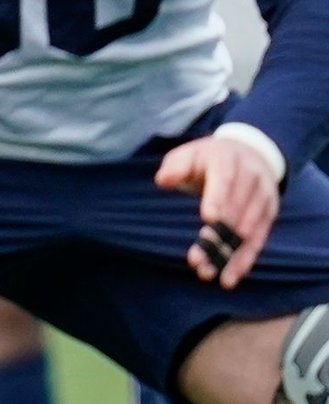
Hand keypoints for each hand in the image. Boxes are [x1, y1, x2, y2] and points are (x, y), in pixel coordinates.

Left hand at [154, 135, 279, 288]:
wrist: (247, 153)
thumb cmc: (206, 158)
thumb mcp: (188, 154)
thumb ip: (176, 166)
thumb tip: (162, 180)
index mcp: (227, 159)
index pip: (224, 179)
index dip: (217, 199)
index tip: (208, 219)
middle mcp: (250, 177)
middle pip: (235, 211)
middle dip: (216, 236)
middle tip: (195, 260)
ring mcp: (263, 197)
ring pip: (247, 230)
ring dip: (227, 254)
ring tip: (206, 273)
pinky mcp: (269, 214)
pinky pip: (258, 241)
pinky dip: (243, 261)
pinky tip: (228, 278)